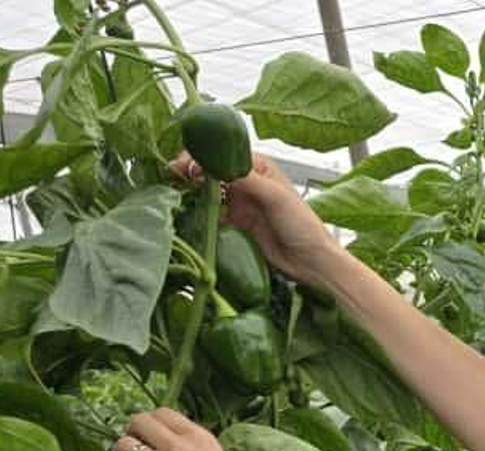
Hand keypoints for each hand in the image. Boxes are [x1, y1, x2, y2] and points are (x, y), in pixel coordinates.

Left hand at [111, 408, 275, 450]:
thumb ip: (194, 448)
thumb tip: (168, 441)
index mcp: (201, 438)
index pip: (163, 412)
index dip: (152, 422)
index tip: (151, 434)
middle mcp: (181, 447)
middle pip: (139, 421)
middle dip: (133, 431)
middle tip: (136, 445)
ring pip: (125, 443)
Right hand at [170, 151, 341, 287]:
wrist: (311, 262)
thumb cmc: (304, 225)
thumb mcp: (276, 197)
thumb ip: (246, 179)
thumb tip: (216, 165)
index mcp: (259, 168)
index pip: (224, 154)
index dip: (203, 156)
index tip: (187, 165)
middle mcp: (248, 182)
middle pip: (212, 170)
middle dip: (191, 170)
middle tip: (173, 175)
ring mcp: (241, 203)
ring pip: (208, 191)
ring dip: (191, 190)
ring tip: (174, 191)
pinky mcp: (236, 225)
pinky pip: (212, 215)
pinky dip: (198, 212)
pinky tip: (187, 212)